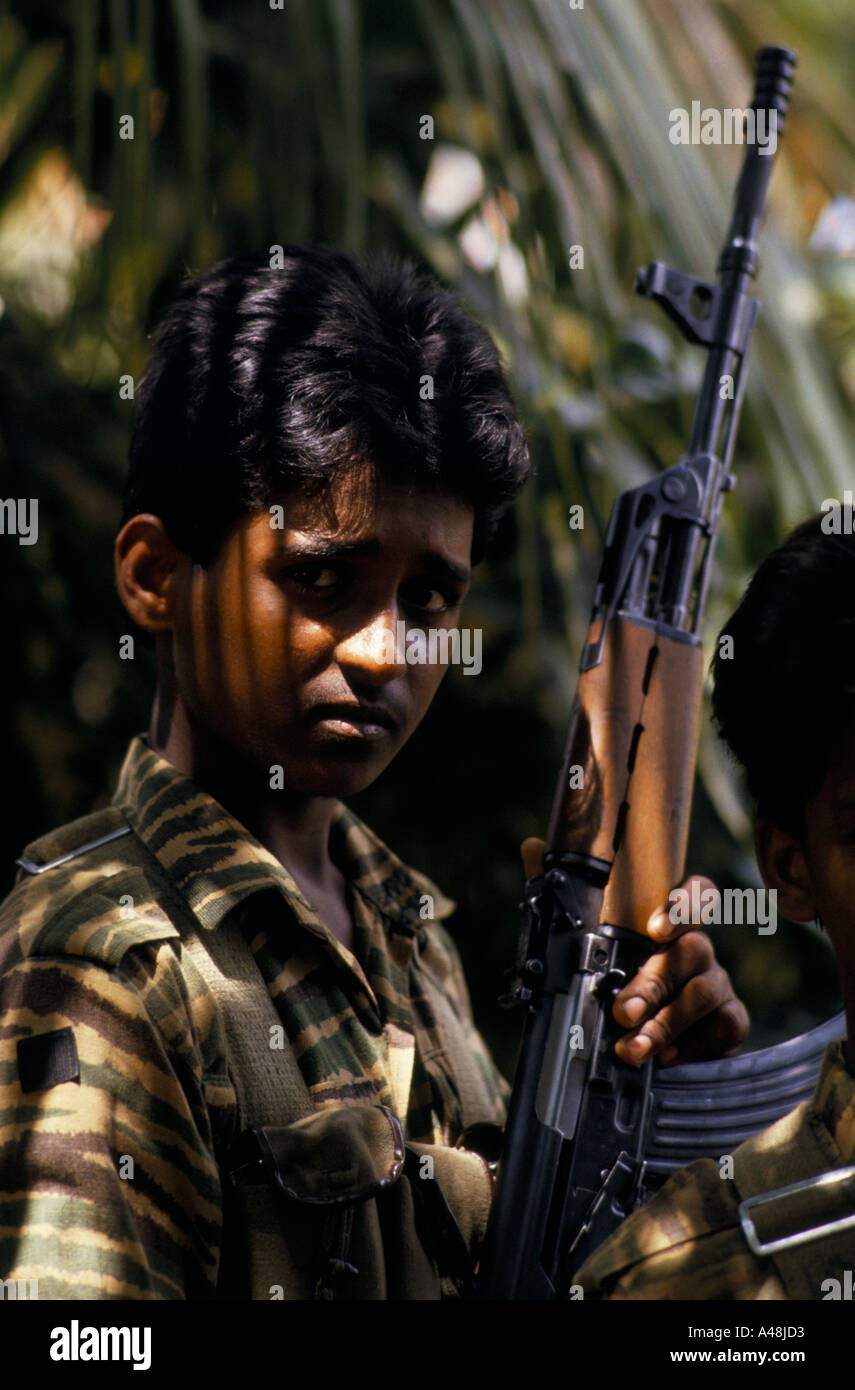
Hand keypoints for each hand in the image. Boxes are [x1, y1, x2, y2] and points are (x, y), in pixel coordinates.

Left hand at [520, 840, 748, 1068]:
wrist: (634, 1045)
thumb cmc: (610, 984)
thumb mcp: (576, 942)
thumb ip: (558, 894)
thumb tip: (533, 848)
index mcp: (666, 924)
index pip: (695, 893)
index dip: (683, 904)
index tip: (655, 930)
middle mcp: (696, 949)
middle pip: (692, 948)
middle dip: (654, 982)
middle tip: (622, 1011)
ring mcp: (717, 983)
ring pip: (705, 991)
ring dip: (665, 1022)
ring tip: (631, 1046)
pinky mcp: (730, 1020)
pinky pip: (727, 1025)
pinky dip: (693, 1044)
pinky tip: (666, 1058)